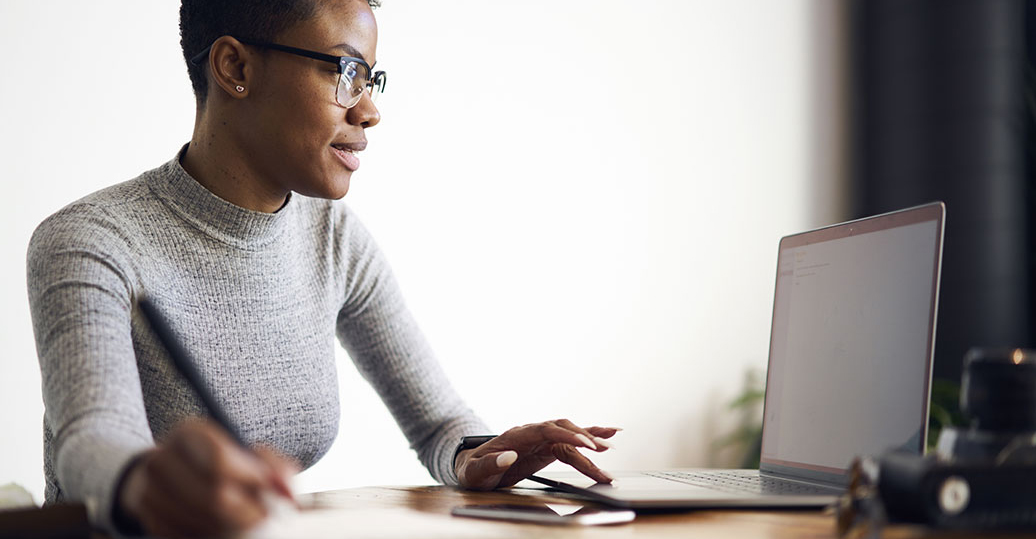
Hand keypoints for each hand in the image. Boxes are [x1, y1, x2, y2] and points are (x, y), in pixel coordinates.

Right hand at [116, 419, 298, 537]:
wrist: (173, 473)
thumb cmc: (222, 460)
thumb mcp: (248, 452)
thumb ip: (274, 466)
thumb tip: (288, 493)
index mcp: (189, 433)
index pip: (220, 460)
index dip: (251, 479)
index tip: (271, 491)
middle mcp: (163, 458)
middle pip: (213, 495)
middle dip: (247, 511)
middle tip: (265, 515)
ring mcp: (150, 490)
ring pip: (201, 521)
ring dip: (230, 526)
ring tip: (244, 519)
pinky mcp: (148, 517)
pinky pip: (185, 535)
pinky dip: (209, 534)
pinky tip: (219, 525)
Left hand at [455, 419, 618, 489]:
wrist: (472, 467)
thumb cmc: (472, 470)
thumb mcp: (474, 472)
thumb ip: (490, 464)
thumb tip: (508, 456)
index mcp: (515, 436)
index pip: (545, 431)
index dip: (566, 436)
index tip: (585, 444)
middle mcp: (531, 433)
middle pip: (562, 431)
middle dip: (583, 439)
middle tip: (603, 451)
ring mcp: (540, 439)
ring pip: (569, 435)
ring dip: (590, 440)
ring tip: (611, 445)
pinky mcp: (546, 448)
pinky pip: (570, 441)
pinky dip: (589, 438)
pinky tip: (607, 437)